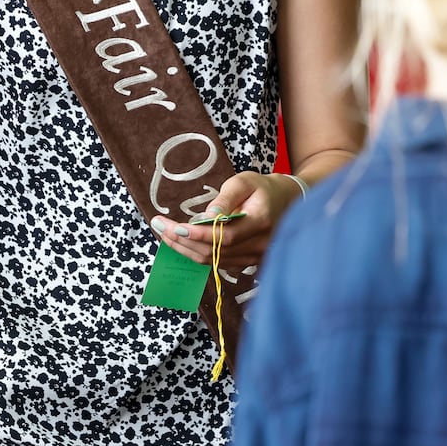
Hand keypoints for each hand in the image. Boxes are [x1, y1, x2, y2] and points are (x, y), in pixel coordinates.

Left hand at [148, 171, 300, 270]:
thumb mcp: (244, 182)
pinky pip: (217, 263)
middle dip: (182, 241)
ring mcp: (255, 258)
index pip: (225, 236)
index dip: (198, 234)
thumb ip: (226, 198)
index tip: (173, 227)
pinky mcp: (248, 263)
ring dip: (185, 248)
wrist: (288, 203)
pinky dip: (196, 253)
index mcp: (260, 222)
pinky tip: (180, 242)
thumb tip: (207, 215)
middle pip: (214, 253)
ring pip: (213, 261)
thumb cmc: (263, 188)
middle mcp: (259, 246)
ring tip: (163, 233)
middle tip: (158, 226)